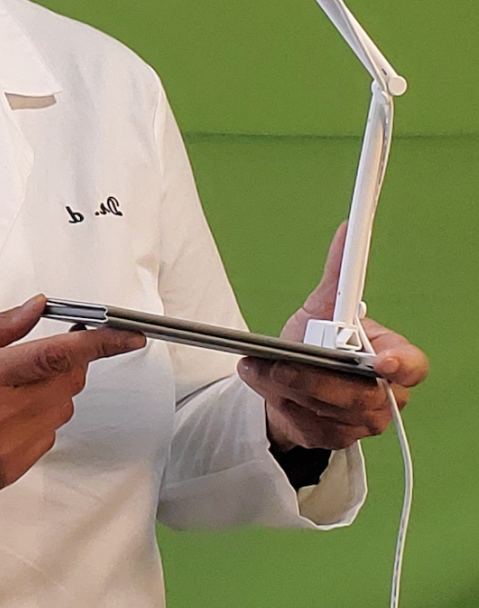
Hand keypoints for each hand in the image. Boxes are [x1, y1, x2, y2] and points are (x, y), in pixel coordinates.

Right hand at [0, 294, 146, 528]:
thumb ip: (0, 329)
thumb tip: (40, 306)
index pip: (57, 355)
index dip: (101, 344)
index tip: (129, 335)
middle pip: (68, 384)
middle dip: (69, 363)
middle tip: (44, 352)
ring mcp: (4, 451)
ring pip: (61, 412)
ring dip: (52, 392)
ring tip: (9, 388)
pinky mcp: (5, 474)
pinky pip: (46, 439)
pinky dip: (39, 421)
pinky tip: (3, 415)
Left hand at [238, 222, 428, 450]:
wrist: (290, 380)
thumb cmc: (317, 341)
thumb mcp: (325, 307)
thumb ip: (337, 274)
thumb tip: (346, 230)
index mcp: (393, 359)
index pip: (412, 366)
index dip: (400, 366)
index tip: (379, 362)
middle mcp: (384, 395)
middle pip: (356, 393)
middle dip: (313, 376)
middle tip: (278, 362)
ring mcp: (362, 423)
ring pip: (327, 410)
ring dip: (286, 387)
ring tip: (256, 368)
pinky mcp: (335, 439)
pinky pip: (309, 427)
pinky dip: (281, 404)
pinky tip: (265, 387)